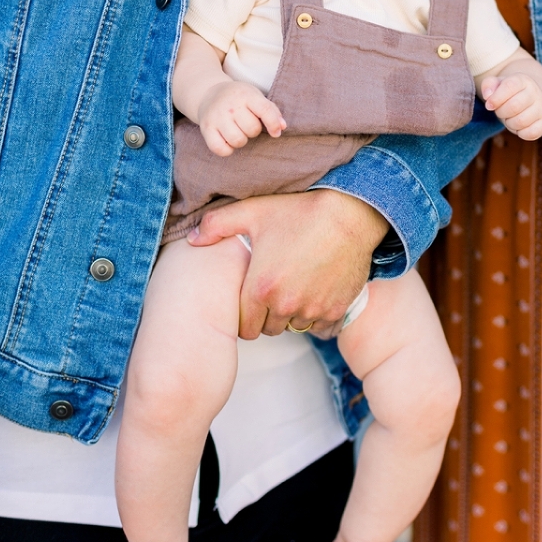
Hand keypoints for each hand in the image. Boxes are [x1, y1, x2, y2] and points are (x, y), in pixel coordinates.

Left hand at [187, 190, 388, 338]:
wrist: (349, 214)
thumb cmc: (299, 211)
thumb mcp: (253, 212)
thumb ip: (216, 225)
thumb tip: (192, 240)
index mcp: (260, 288)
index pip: (244, 328)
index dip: (246, 315)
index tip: (253, 299)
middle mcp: (285, 305)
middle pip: (269, 330)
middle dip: (269, 315)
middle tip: (275, 291)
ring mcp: (313, 310)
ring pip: (295, 328)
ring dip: (293, 315)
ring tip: (296, 288)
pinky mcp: (337, 310)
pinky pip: (321, 327)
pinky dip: (318, 316)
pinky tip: (317, 293)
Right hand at [197, 80, 285, 156]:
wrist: (209, 94)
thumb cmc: (239, 99)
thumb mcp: (256, 97)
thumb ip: (271, 111)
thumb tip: (282, 127)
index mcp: (246, 95)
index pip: (264, 110)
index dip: (274, 124)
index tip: (276, 133)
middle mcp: (230, 105)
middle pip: (252, 129)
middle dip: (253, 131)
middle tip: (247, 125)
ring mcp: (216, 117)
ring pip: (237, 140)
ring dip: (241, 141)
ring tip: (238, 132)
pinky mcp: (206, 128)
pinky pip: (220, 149)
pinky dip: (227, 150)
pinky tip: (228, 141)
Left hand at [481, 73, 541, 139]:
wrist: (530, 97)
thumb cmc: (508, 93)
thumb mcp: (497, 84)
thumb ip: (488, 85)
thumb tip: (488, 96)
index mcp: (522, 80)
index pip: (509, 86)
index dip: (496, 98)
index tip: (489, 105)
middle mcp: (535, 92)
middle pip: (513, 106)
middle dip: (501, 112)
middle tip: (500, 111)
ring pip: (521, 122)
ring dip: (509, 123)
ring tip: (510, 117)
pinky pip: (531, 134)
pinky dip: (520, 133)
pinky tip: (519, 126)